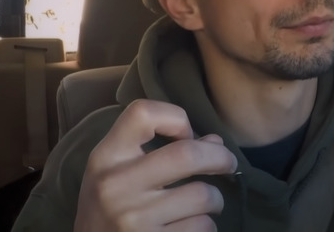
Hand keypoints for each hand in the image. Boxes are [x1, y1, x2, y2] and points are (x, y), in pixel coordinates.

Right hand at [74, 99, 237, 230]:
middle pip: (187, 154)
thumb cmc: (108, 208)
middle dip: (220, 157)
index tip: (187, 135)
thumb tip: (215, 142)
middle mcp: (116, 186)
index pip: (143, 113)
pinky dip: (206, 225)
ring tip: (205, 204)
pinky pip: (203, 226)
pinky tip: (192, 225)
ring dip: (215, 199)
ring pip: (202, 195)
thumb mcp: (116, 172)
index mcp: (106, 158)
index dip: (176, 118)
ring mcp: (134, 219)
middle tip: (228, 163)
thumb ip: (157, 151)